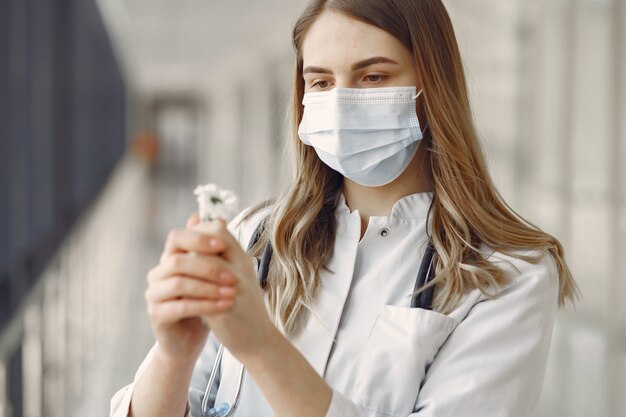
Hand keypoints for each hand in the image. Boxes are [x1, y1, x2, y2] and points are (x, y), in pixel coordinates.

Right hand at [144, 213, 238, 363]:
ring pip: (179, 283)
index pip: (177, 237)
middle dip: (208, 266)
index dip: (198, 239)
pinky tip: (224, 306)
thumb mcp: (214, 274)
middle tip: (234, 276)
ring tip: (232, 293)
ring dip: (209, 287)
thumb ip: (214, 249)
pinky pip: (180, 306)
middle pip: (177, 259)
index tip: (223, 246)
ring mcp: (154, 293)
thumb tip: (220, 217)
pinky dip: (205, 305)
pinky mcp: (157, 315)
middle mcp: (158, 273)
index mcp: (171, 257)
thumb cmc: (204, 302)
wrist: (192, 339)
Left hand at [189, 220, 276, 361]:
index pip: (219, 229)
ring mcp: (236, 286)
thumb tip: (195, 222)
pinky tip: (179, 297)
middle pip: (211, 242)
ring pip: (204, 263)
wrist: (258, 339)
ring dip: (185, 269)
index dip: (198, 233)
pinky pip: (201, 292)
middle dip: (187, 249)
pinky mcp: (227, 307)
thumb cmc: (243, 306)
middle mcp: (242, 268)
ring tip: (176, 278)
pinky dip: (187, 292)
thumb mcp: (234, 275)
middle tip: (175, 259)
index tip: (186, 247)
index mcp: (243, 259)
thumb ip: (216, 252)